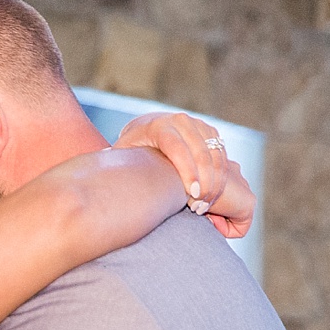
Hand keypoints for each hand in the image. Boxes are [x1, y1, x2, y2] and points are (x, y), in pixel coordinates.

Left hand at [114, 111, 255, 237]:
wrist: (147, 128)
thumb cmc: (133, 147)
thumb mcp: (124, 152)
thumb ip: (118, 162)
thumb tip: (108, 171)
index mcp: (161, 126)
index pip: (178, 149)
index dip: (187, 172)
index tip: (192, 195)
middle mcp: (182, 122)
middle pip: (202, 153)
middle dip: (205, 182)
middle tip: (200, 207)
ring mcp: (199, 125)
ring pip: (216, 155)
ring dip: (215, 182)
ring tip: (205, 205)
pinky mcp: (211, 132)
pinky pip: (221, 156)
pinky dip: (220, 177)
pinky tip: (212, 196)